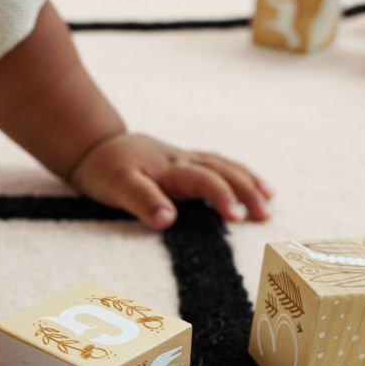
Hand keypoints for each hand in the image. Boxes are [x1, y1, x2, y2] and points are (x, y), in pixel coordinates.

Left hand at [71, 133, 273, 229]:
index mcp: (171, 169)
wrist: (95, 146)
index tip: (237, 218)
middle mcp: (183, 161)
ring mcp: (186, 159)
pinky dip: (237, 174)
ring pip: (224, 165)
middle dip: (246, 191)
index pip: (204, 181)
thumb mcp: (117, 187)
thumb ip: (143, 201)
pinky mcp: (185, 162)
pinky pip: (218, 164)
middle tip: (264, 215)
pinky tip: (250, 184)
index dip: (222, 197)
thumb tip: (168, 220)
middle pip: (223, 171)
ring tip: (269, 199)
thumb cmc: (106, 171)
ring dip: (248, 181)